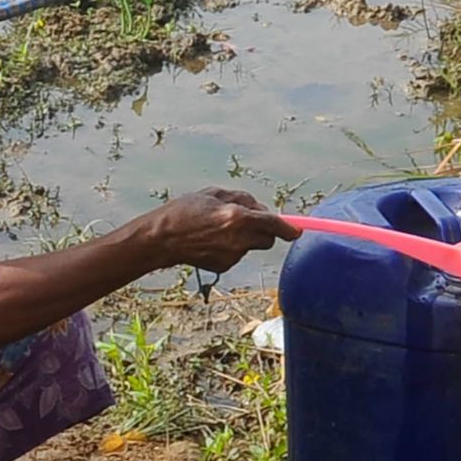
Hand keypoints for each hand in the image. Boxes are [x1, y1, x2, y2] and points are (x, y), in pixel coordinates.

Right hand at [148, 187, 299, 273]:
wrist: (163, 239)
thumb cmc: (185, 211)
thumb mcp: (215, 193)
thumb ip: (243, 199)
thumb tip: (261, 209)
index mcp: (237, 217)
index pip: (273, 224)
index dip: (288, 228)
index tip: (296, 231)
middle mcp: (238, 239)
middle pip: (268, 240)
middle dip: (265, 232)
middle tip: (248, 221)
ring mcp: (232, 256)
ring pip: (251, 246)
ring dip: (245, 238)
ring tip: (220, 229)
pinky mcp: (224, 266)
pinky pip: (237, 255)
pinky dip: (232, 248)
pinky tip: (213, 241)